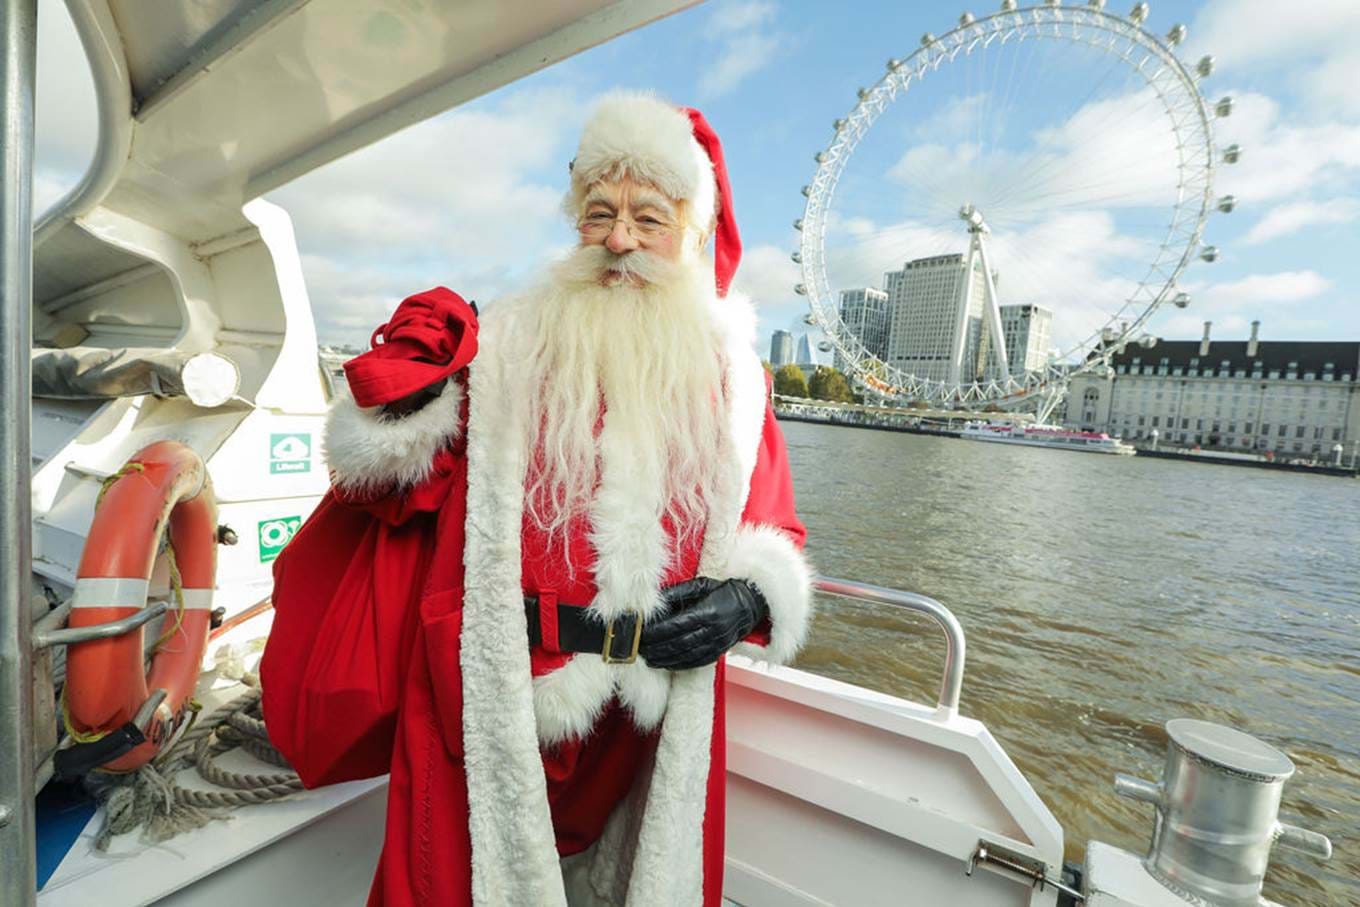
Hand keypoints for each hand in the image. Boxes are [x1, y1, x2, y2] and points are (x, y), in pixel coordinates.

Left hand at [639, 577, 768, 669]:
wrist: (750, 605)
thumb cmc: (723, 592)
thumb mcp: (701, 585)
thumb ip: (678, 593)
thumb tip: (655, 601)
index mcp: (709, 611)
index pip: (677, 624)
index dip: (657, 631)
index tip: (641, 632)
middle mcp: (714, 630)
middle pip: (679, 642)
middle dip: (656, 646)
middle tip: (638, 647)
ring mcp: (717, 643)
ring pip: (686, 655)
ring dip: (664, 659)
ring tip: (647, 658)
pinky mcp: (718, 652)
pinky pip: (696, 662)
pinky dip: (678, 664)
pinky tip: (664, 663)